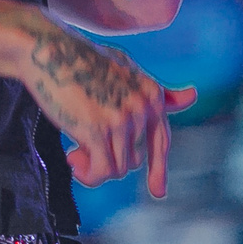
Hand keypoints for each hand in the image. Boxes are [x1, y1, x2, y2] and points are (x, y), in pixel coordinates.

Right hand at [12, 11, 198, 197]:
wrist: (49, 51)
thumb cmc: (83, 59)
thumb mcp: (127, 69)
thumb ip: (157, 90)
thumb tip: (193, 96)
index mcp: (152, 93)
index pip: (161, 141)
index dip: (159, 169)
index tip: (158, 192)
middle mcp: (143, 107)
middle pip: (134, 159)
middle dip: (109, 159)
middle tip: (81, 149)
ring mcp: (122, 119)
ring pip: (117, 168)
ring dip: (94, 167)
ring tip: (74, 151)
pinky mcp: (98, 130)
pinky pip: (101, 171)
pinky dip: (87, 174)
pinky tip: (70, 157)